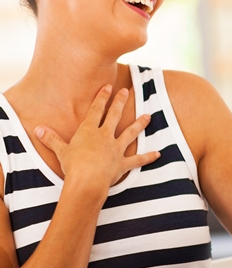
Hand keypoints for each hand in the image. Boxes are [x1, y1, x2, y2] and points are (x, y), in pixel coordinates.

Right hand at [34, 85, 159, 193]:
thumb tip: (37, 129)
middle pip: (114, 116)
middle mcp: (105, 137)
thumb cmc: (72, 166)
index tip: (108, 87)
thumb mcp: (60, 151)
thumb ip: (51, 139)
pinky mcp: (123, 163)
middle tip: (127, 91)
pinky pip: (137, 160)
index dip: (102, 98)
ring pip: (130, 133)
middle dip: (120, 102)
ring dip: (140, 124)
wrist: (86, 181)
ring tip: (148, 116)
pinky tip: (158, 154)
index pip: (96, 110)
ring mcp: (116, 149)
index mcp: (89, 131)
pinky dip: (148, 157)